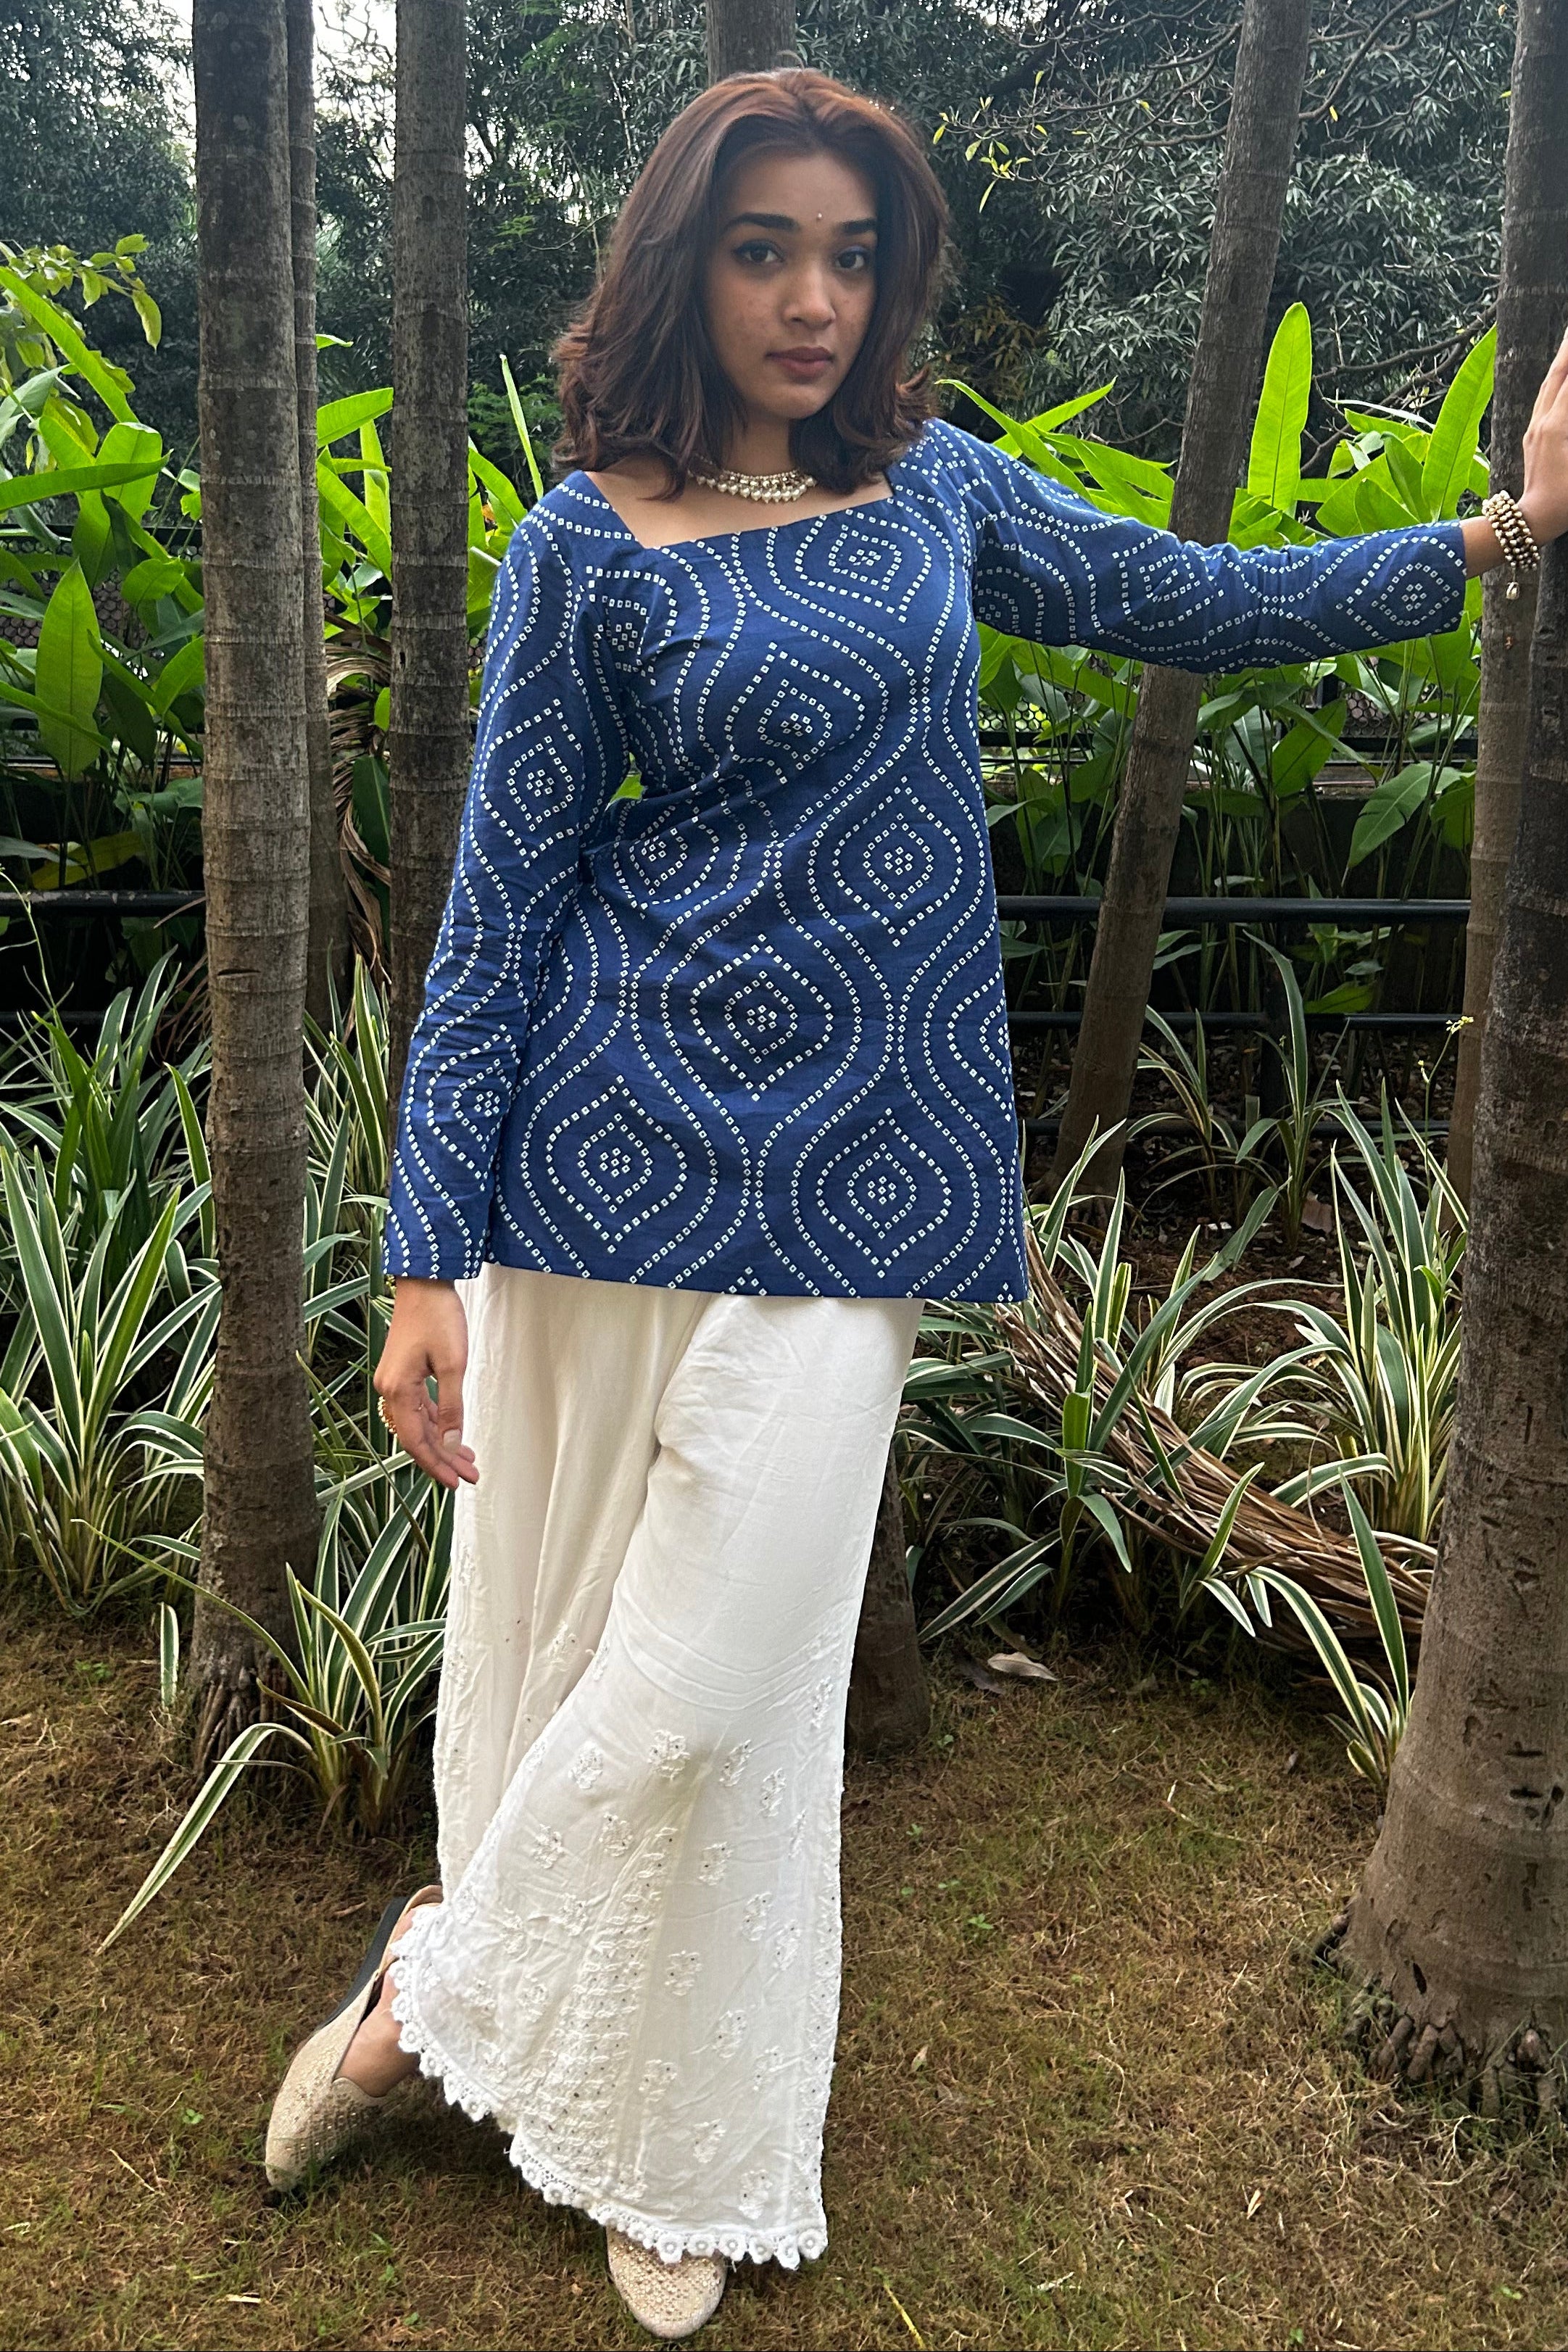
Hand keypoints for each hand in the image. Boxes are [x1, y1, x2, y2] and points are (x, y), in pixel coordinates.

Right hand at [374, 1278, 478, 1488]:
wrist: (424, 1283)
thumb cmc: (438, 1317)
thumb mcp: (453, 1364)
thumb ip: (452, 1407)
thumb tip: (452, 1442)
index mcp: (398, 1391)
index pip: (416, 1441)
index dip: (436, 1465)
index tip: (457, 1482)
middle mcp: (390, 1390)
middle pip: (417, 1436)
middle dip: (443, 1458)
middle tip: (470, 1475)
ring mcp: (395, 1382)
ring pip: (419, 1424)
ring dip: (443, 1442)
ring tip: (467, 1460)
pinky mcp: (403, 1374)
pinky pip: (419, 1408)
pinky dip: (438, 1423)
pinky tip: (453, 1432)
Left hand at [1520, 321, 1567, 546]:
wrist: (1533, 520)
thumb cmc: (1565, 498)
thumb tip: (1565, 409)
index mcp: (1556, 427)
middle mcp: (1542, 423)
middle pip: (1557, 376)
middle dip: (1567, 350)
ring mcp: (1534, 430)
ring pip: (1547, 388)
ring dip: (1559, 363)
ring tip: (1567, 344)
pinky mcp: (1531, 439)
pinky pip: (1543, 402)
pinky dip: (1554, 384)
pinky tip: (1557, 379)